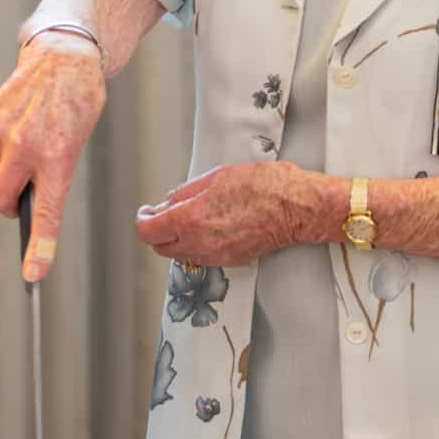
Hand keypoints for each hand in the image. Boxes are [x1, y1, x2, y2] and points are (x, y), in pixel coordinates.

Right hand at [0, 32, 105, 281]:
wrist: (63, 56)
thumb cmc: (78, 101)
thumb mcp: (78, 142)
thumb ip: (53, 175)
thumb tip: (28, 201)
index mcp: (58, 157)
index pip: (46, 213)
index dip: (39, 247)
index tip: (33, 274)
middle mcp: (25, 147)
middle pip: (0, 201)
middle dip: (8, 204)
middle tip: (24, 190)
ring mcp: (1, 132)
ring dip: (7, 169)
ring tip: (30, 139)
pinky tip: (18, 124)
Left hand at [134, 161, 326, 266]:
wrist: (295, 207)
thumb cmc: (263, 186)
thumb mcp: (216, 177)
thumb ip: (185, 192)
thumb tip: (167, 202)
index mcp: (190, 220)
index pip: (147, 231)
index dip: (143, 219)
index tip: (146, 211)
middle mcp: (199, 243)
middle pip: (160, 247)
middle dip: (157, 231)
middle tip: (164, 214)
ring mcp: (215, 255)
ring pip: (180, 255)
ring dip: (176, 240)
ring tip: (188, 219)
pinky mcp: (230, 260)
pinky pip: (202, 257)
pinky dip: (197, 245)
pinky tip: (209, 228)